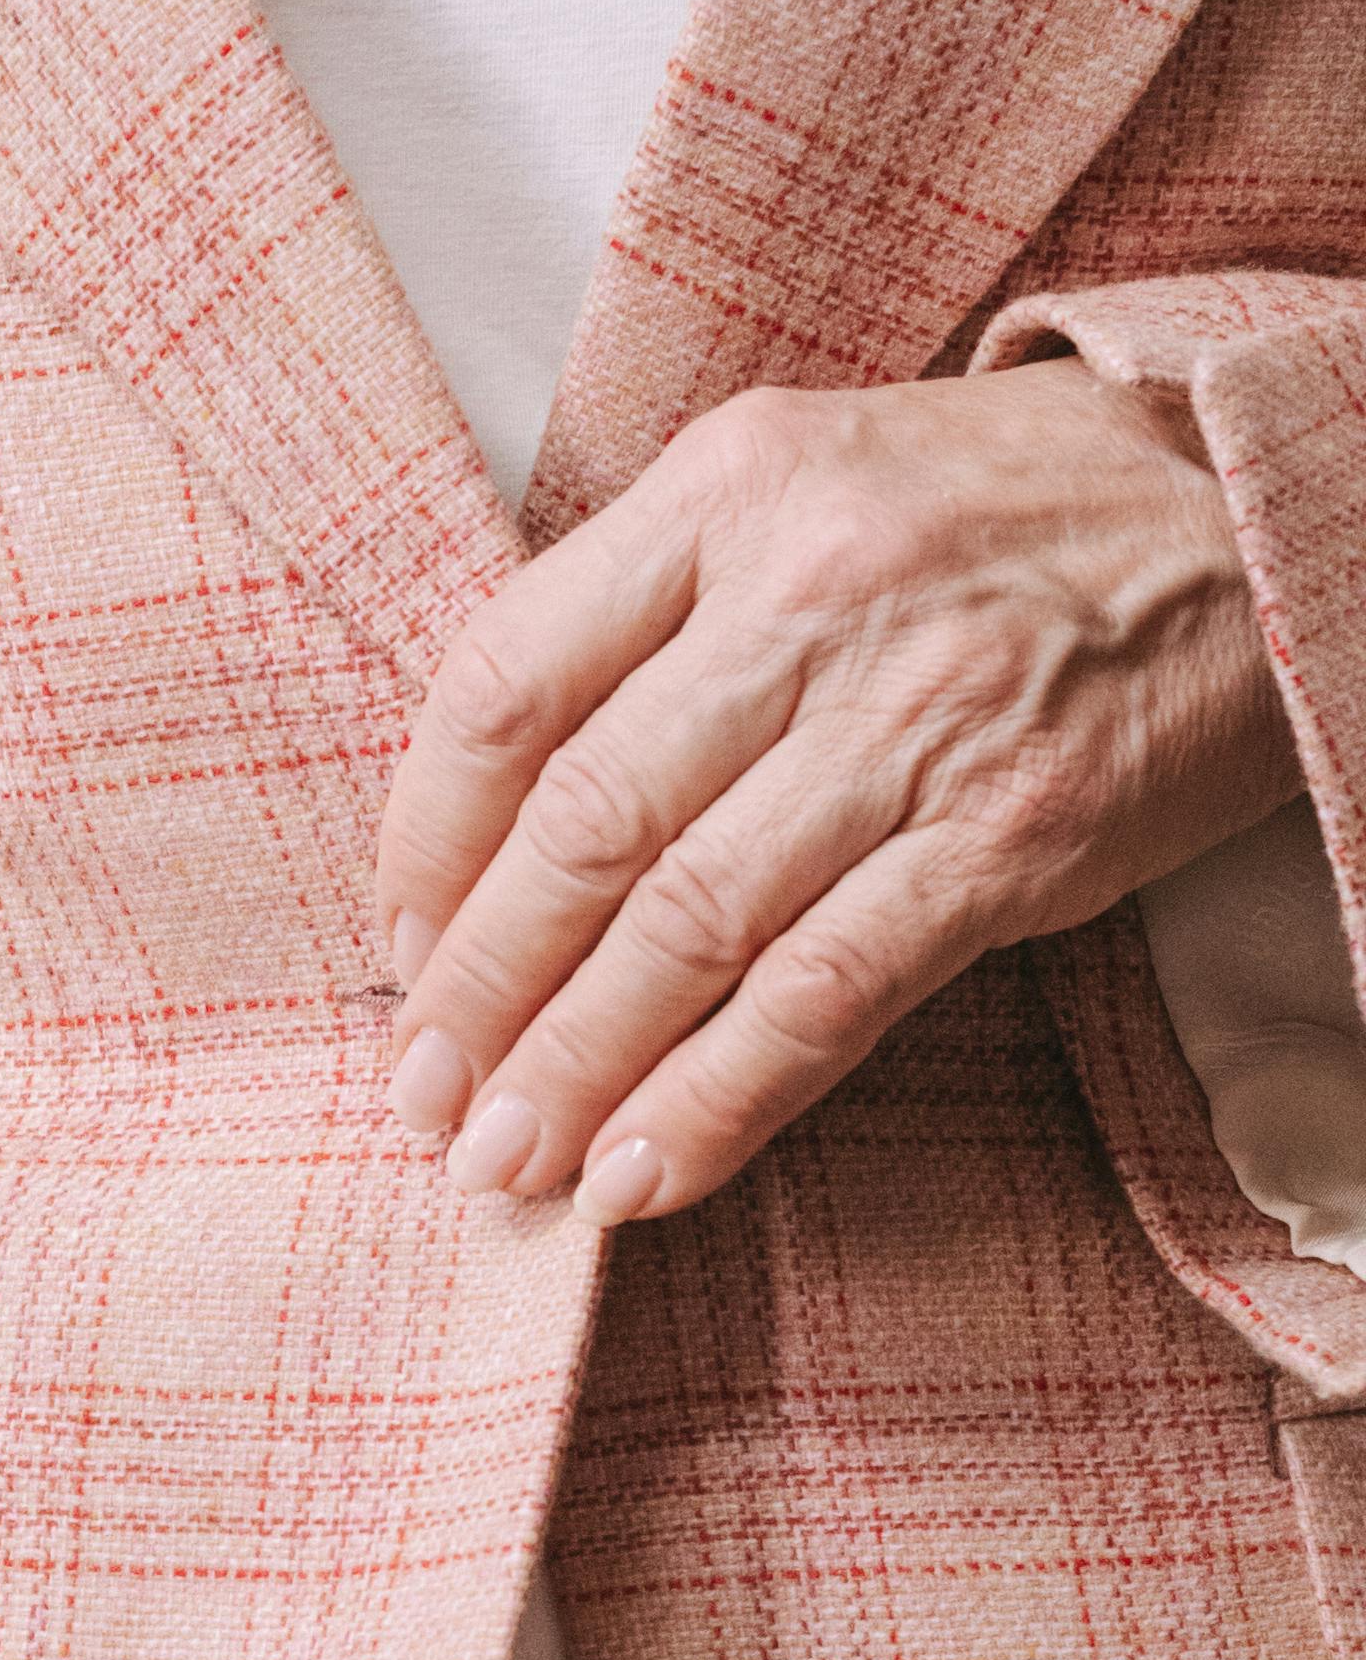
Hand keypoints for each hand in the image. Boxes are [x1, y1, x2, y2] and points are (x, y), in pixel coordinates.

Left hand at [377, 360, 1302, 1221]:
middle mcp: (808, 593)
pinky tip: (646, 1173)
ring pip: (688, 925)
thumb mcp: (811, 485)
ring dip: (578, 1067)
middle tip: (425, 1101)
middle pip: (582, 825)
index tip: (397, 952)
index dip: (423, 844)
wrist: (1262, 501)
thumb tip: (502, 821)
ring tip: (508, 1162)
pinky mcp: (1012, 835)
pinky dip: (718, 1100)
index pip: (505, 683)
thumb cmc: (1006, 509)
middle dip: (481, 989)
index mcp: (728, 488)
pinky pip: (823, 994)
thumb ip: (660, 612)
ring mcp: (915, 718)